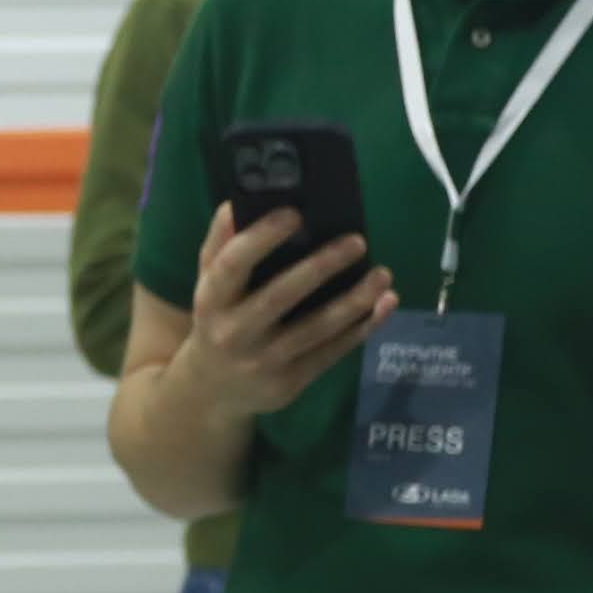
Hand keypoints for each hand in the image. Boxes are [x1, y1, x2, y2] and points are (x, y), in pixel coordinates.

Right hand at [176, 205, 394, 415]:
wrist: (213, 389)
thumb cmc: (218, 319)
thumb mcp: (208, 284)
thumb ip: (221, 244)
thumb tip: (237, 203)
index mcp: (211, 300)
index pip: (232, 266)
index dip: (261, 238)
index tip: (294, 213)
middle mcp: (234, 332)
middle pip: (280, 297)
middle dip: (320, 267)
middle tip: (357, 241)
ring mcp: (264, 361)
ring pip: (315, 328)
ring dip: (353, 301)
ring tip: (383, 275)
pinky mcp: (290, 382)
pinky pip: (331, 353)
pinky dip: (361, 329)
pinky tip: (384, 306)